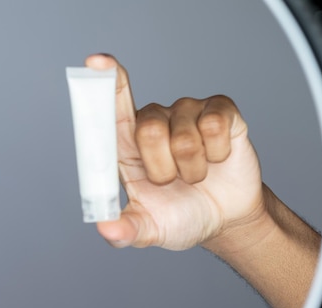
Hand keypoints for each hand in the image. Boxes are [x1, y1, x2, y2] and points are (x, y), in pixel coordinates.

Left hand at [86, 54, 263, 250]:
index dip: (105, 80)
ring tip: (195, 175)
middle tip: (171, 183)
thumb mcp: (150, 230)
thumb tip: (105, 229)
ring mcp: (187, 113)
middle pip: (147, 129)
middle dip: (161, 170)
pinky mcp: (221, 111)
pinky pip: (216, 124)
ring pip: (184, 136)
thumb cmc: (181, 216)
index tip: (96, 60)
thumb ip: (125, 232)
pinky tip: (218, 159)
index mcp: (128, 144)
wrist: (226, 219)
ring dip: (192, 169)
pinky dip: (218, 155)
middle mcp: (154, 121)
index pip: (112, 105)